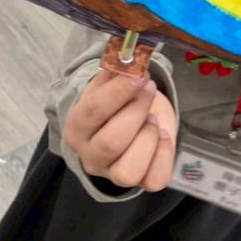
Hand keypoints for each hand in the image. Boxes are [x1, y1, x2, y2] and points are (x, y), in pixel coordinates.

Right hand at [64, 70, 176, 190]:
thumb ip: (115, 71)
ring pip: (130, 170)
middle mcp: (89, 156)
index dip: (118, 93)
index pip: (93, 112)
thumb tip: (127, 58)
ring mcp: (113, 175)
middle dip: (137, 110)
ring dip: (148, 136)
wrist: (124, 124)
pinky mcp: (140, 183)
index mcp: (76, 127)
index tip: (138, 76)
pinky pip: (155, 180)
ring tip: (150, 118)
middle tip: (148, 87)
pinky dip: (164, 154)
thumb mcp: (109, 83)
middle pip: (112, 142)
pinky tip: (162, 136)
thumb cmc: (115, 102)